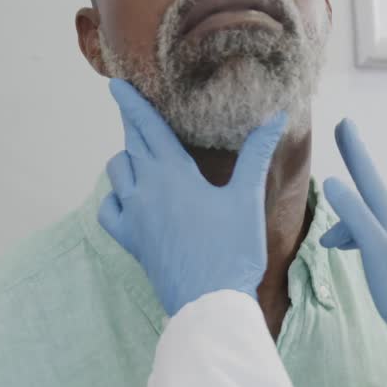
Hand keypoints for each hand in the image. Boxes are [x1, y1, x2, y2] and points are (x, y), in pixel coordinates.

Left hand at [98, 79, 287, 315]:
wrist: (210, 301)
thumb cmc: (233, 249)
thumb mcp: (248, 198)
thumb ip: (256, 154)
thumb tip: (276, 117)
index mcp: (173, 173)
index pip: (147, 127)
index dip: (132, 103)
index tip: (117, 85)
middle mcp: (146, 189)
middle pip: (131, 145)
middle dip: (133, 126)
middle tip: (136, 113)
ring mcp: (134, 216)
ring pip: (118, 173)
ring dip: (129, 160)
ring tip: (145, 158)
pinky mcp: (132, 241)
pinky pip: (110, 209)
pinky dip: (116, 197)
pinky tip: (130, 199)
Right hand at [320, 120, 386, 362]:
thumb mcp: (374, 249)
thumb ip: (354, 216)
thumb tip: (334, 183)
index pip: (368, 176)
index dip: (354, 150)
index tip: (344, 123)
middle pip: (364, 198)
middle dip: (345, 191)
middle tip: (337, 160)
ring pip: (363, 220)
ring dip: (344, 225)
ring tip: (330, 246)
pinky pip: (368, 237)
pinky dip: (353, 239)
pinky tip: (347, 253)